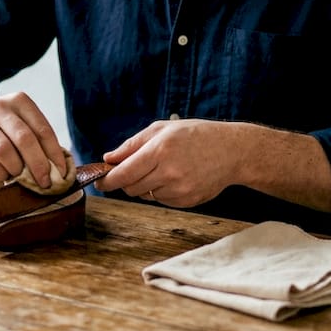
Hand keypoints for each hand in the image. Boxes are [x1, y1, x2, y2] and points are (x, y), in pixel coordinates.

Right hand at [0, 90, 67, 189]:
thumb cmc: (2, 127)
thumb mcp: (19, 122)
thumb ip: (36, 140)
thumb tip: (57, 170)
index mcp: (20, 101)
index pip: (42, 129)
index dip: (54, 153)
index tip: (61, 172)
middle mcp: (1, 108)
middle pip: (25, 139)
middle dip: (38, 164)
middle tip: (45, 182)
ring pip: (4, 150)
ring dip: (16, 169)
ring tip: (20, 177)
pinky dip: (0, 173)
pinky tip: (4, 177)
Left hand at [95, 119, 240, 207]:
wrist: (231, 151)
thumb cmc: (194, 135)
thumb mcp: (162, 129)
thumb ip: (132, 145)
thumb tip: (108, 159)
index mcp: (159, 151)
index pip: (123, 174)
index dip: (107, 180)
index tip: (99, 182)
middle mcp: (168, 172)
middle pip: (131, 188)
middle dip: (126, 181)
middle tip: (136, 169)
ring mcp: (179, 189)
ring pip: (146, 195)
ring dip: (146, 185)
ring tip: (165, 167)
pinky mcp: (187, 201)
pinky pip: (162, 200)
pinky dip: (162, 191)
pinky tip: (177, 176)